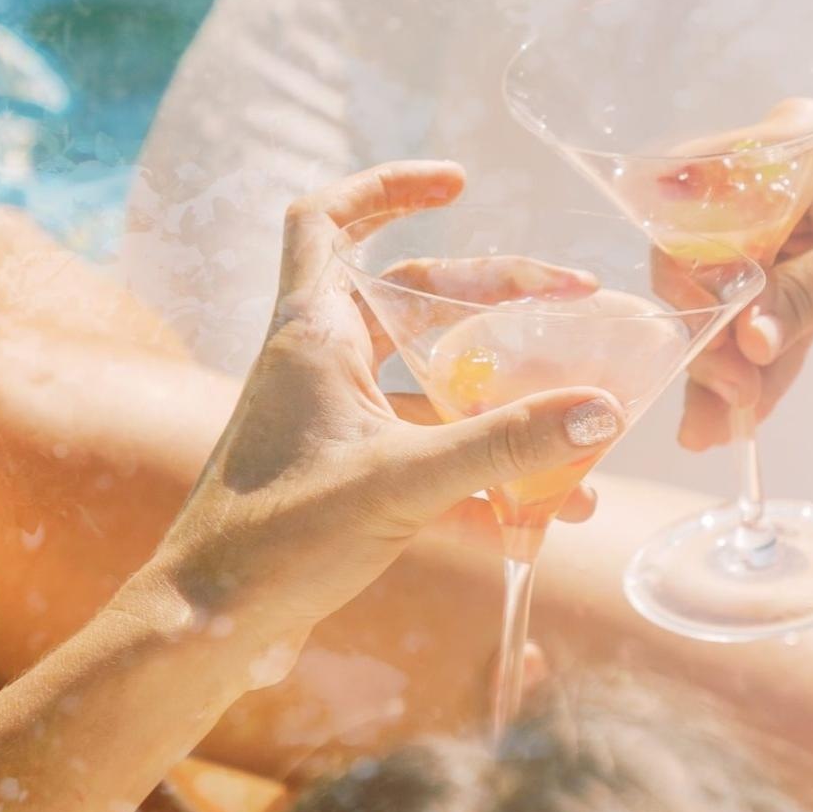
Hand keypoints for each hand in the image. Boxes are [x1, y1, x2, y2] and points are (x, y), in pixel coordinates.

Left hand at [132, 161, 625, 645]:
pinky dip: (487, 470)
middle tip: (572, 301)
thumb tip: (603, 411)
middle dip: (494, 294)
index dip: (385, 186)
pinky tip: (554, 510)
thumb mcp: (404, 483)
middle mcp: (318, 365)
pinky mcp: (348, 479)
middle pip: (411, 296)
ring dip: (502, 390)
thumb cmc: (278, 539)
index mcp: (310, 334)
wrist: (209, 626)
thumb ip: (505, 447)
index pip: (326, 219)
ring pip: (429, 378)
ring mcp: (333, 423)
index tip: (458, 185)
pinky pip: (430, 453)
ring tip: (585, 410)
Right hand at [679, 101, 812, 447]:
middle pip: (707, 258)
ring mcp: (794, 228)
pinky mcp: (811, 270)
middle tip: (729, 398)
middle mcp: (780, 181)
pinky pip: (770, 321)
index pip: (697, 196)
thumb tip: (744, 341)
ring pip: (734, 300)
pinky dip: (759, 367)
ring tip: (715, 433)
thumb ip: (809, 291)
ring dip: (724, 365)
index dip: (683, 262)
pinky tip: (742, 420)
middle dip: (708, 331)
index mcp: (792, 146)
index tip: (700, 328)